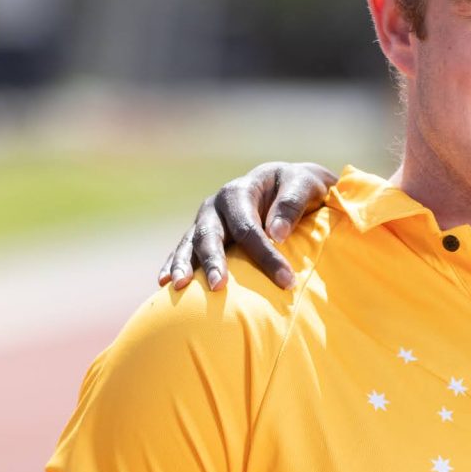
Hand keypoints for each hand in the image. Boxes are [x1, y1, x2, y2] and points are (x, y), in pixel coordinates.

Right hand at [158, 161, 337, 292]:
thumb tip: (276, 234)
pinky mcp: (201, 234)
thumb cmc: (300, 187)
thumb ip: (292, 204)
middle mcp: (216, 206)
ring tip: (178, 287)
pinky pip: (184, 250)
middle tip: (217, 286)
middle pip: (210, 235)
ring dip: (184, 265)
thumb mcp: (305, 185)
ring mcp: (206, 221)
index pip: (249, 228)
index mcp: (239, 191)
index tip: (285, 281)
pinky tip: (165, 283)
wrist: (287, 185)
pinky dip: (174, 264)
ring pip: (190, 243)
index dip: (266, 256)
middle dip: (213, 261)